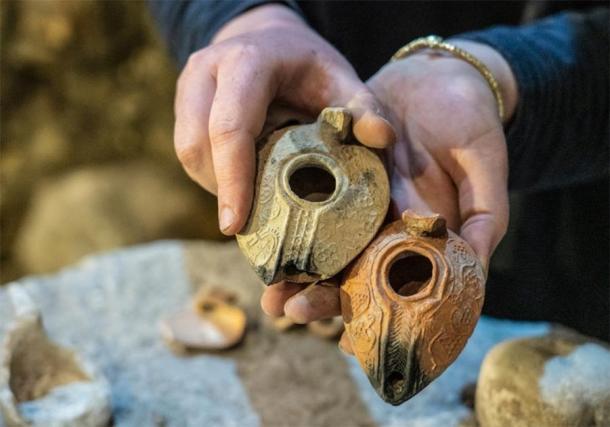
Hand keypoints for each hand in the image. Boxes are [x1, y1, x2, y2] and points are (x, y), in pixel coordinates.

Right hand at [174, 4, 393, 235]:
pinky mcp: (183, 102)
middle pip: (197, 144)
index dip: (232, 180)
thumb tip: (382, 139)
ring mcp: (189, 85)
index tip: (235, 225)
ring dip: (216, 185)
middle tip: (248, 224)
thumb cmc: (309, 65)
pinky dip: (213, 175)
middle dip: (222, 190)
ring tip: (249, 203)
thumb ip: (364, 107)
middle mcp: (208, 70)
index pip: (230, 127)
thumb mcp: (342, 78)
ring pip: (188, 151)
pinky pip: (188, 150)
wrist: (272, 40)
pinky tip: (241, 184)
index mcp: (248, 62)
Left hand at [261, 40, 518, 344]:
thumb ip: (487, 215)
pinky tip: (264, 235)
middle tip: (290, 312)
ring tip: (271, 292)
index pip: (394, 281)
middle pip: (350, 269)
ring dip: (296, 268)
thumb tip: (478, 264)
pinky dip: (288, 216)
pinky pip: (308, 194)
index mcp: (415, 234)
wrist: (440, 78)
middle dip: (320, 295)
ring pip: (323, 242)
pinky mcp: (331, 168)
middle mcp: (381, 223)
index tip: (343, 337)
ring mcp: (353, 198)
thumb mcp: (487, 166)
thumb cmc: (471, 124)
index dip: (371, 310)